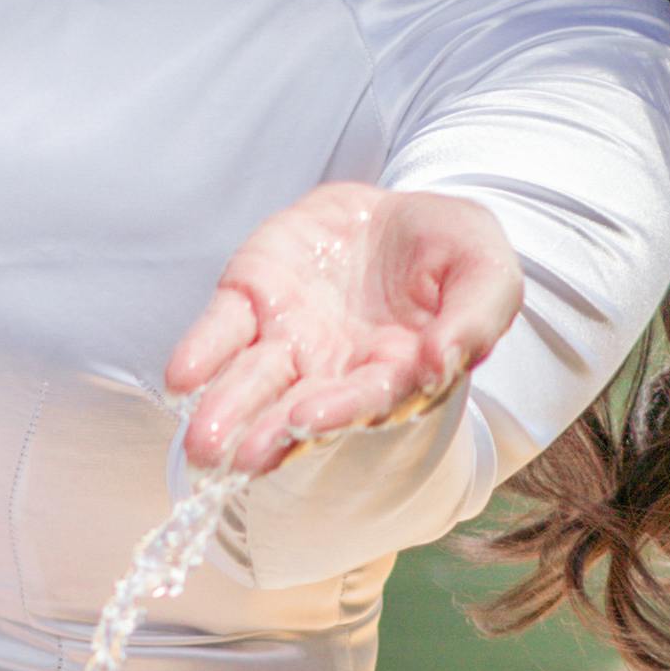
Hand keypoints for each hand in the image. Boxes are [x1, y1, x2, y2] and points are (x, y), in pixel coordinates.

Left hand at [165, 183, 523, 477]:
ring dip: (226, 410)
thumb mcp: (486, 272)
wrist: (402, 212)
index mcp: (396, 374)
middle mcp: (334, 369)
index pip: (363, 402)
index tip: (305, 421)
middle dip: (266, 435)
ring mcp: (289, 336)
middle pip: (295, 408)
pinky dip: (200, 352)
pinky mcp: (253, 295)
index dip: (335, 412)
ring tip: (202, 444)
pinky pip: (220, 329)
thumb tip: (443, 361)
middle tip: (237, 458)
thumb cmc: (454, 253)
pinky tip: (182, 375)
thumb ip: (474, 319)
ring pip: (251, 381)